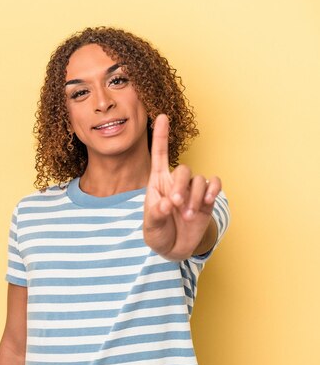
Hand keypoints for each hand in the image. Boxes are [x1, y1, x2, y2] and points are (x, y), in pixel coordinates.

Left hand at [143, 114, 220, 260]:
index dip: (161, 136)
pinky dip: (213, 189)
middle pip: (183, 170)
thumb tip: (168, 203)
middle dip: (181, 186)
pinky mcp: (207, 198)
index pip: (160, 155)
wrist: (174, 248)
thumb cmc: (158, 233)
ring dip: (196, 197)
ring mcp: (192, 190)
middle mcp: (176, 183)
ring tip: (188, 216)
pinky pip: (214, 184)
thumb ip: (157, 214)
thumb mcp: (151, 226)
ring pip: (199, 180)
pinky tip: (209, 200)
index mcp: (157, 183)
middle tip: (177, 205)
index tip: (162, 116)